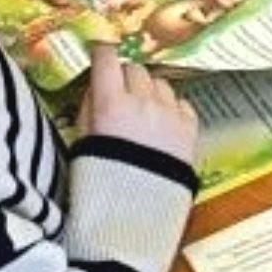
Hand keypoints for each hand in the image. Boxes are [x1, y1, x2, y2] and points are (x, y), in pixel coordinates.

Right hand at [82, 44, 202, 173]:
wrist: (135, 218)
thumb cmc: (102, 184)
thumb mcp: (82, 142)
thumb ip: (88, 108)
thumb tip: (96, 87)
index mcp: (111, 105)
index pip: (107, 59)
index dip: (102, 52)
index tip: (100, 54)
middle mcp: (143, 104)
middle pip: (135, 69)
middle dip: (126, 76)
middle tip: (121, 92)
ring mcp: (169, 116)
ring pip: (160, 84)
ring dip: (150, 91)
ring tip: (143, 112)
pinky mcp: (189, 131)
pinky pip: (182, 104)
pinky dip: (172, 108)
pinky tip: (163, 125)